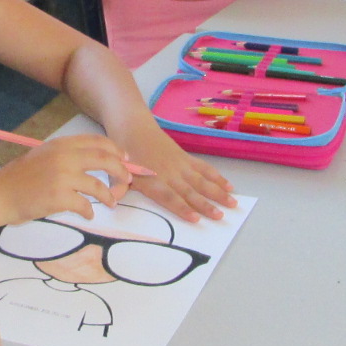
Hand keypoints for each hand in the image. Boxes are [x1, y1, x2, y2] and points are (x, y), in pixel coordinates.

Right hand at [0, 134, 130, 222]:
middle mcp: (64, 157)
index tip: (124, 159)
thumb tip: (99, 161)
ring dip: (109, 196)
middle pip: (105, 160)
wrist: (0, 194)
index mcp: (61, 145)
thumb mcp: (43, 155)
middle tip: (126, 181)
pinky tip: (89, 214)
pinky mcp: (60, 198)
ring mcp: (62, 177)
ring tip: (111, 203)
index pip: (97, 142)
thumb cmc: (20, 178)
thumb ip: (67, 155)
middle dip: (121, 171)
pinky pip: (85, 205)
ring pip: (98, 186)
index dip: (115, 150)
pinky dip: (90, 211)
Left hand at [118, 124, 235, 222]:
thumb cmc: (125, 153)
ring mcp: (180, 165)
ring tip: (232, 203)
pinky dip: (217, 177)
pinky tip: (228, 186)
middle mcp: (169, 173)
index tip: (195, 218)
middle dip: (206, 204)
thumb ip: (118, 186)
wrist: (133, 127)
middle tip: (221, 216)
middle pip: (190, 191)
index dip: (182, 207)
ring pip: (202, 180)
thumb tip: (112, 199)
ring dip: (218, 192)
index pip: (169, 196)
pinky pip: (204, 168)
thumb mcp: (118, 170)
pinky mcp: (185, 158)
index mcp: (152, 180)